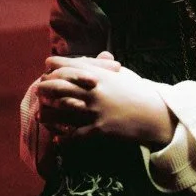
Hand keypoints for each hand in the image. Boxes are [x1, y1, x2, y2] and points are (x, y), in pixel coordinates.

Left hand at [37, 56, 176, 147]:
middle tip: (39, 90)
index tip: (47, 66)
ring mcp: (95, 111)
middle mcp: (94, 91)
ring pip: (61, 110)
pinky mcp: (99, 130)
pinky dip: (63, 139)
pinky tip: (57, 140)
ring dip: (48, 112)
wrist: (156, 114)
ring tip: (40, 113)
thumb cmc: (139, 93)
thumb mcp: (124, 76)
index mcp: (100, 75)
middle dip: (46, 87)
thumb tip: (101, 56)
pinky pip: (74, 136)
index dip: (55, 65)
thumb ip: (108, 68)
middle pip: (60, 86)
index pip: (70, 66)